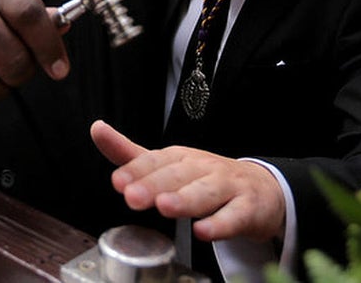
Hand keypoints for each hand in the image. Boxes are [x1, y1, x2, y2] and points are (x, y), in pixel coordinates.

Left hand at [90, 120, 286, 242]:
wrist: (263, 190)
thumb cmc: (208, 178)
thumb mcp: (169, 165)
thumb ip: (131, 154)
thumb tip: (97, 129)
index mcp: (180, 158)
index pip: (155, 160)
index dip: (136, 170)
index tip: (118, 182)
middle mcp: (203, 168)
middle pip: (177, 175)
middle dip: (154, 185)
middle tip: (132, 196)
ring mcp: (227, 186)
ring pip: (206, 192)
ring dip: (185, 199)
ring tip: (165, 207)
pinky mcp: (248, 208)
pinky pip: (235, 216)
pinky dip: (220, 224)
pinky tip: (203, 231)